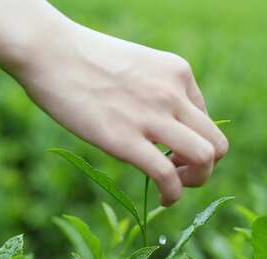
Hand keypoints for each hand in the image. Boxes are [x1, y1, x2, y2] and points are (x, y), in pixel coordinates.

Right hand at [13, 23, 228, 205]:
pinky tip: (162, 199)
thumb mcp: (135, 65)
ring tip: (174, 187)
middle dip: (205, 167)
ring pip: (205, 159)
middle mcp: (173, 93)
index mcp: (177, 73)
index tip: (171, 151)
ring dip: (196, 182)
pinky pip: (167, 176)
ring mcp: (152, 116)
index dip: (193, 142)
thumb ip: (154, 91)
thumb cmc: (83, 58)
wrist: (49, 52)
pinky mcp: (125, 139)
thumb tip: (157, 122)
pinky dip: (173, 195)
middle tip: (180, 174)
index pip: (207, 120)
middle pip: (217, 144)